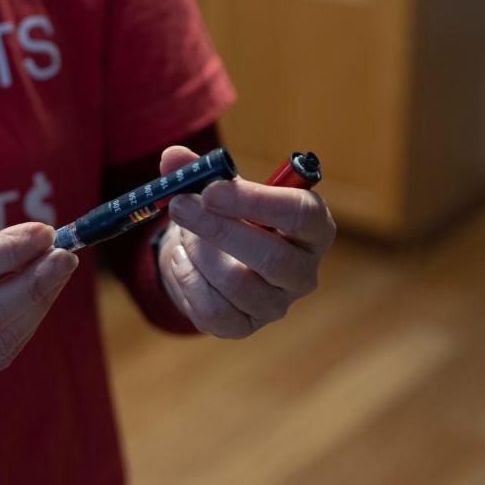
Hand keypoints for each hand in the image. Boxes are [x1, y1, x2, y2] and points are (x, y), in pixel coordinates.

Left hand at [159, 146, 335, 337]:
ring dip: (200, 252)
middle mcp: (303, 271)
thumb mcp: (218, 188)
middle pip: (272, 258)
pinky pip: (213, 310)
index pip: (301, 215)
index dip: (257, 201)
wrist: (208, 258)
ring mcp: (276, 304)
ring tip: (185, 232)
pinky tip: (182, 260)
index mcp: (312, 228)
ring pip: (237, 284)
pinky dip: (187, 280)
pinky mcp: (244, 327)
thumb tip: (172, 158)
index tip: (212, 190)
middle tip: (180, 205)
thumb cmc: (226, 215)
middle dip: (218, 229)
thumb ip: (198, 171)